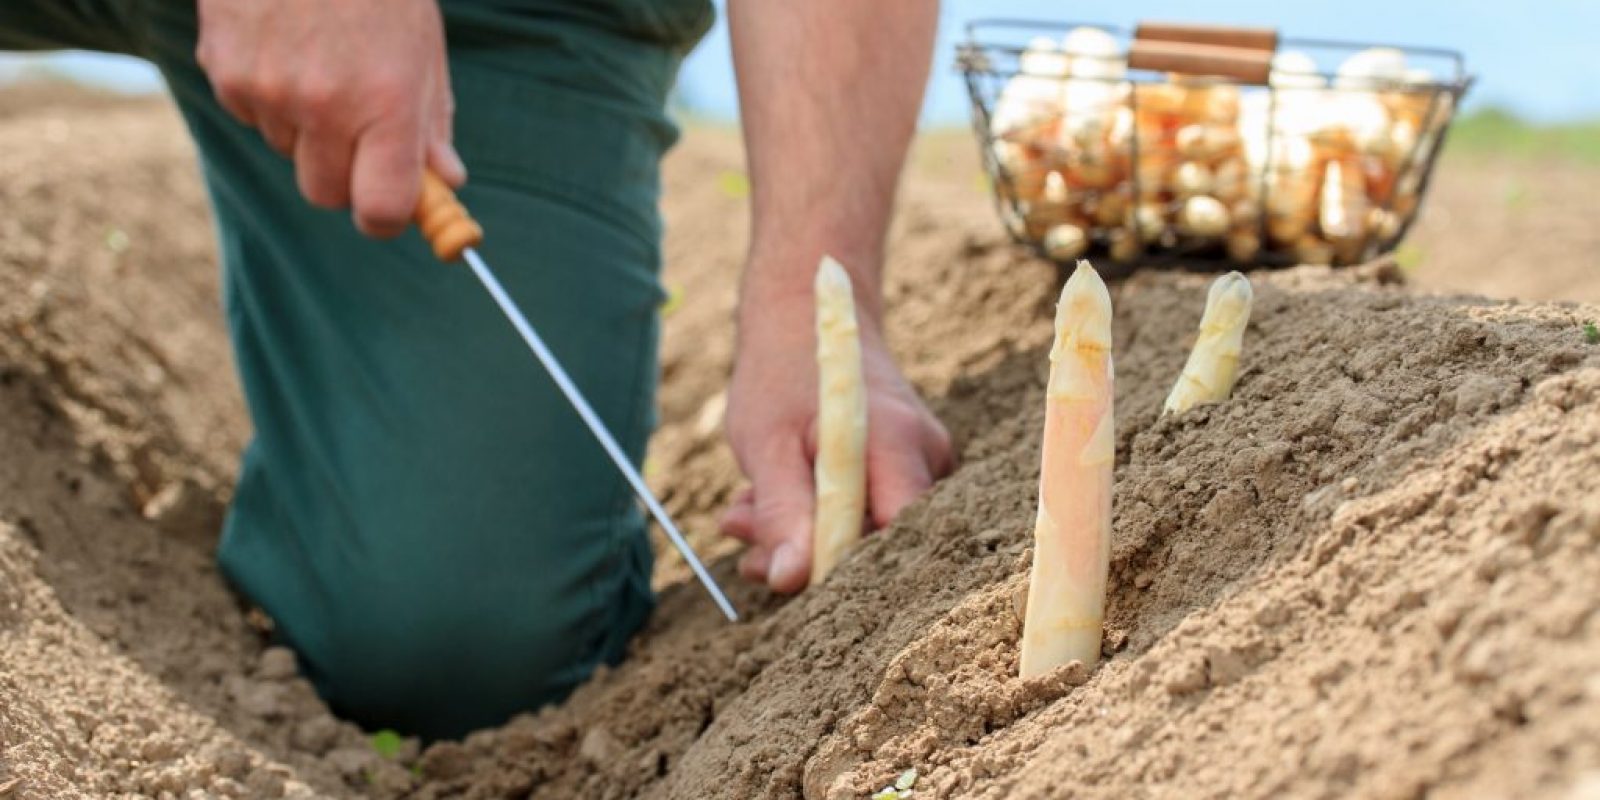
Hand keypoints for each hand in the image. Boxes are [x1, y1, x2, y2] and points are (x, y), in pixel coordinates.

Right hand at [195, 0, 464, 236]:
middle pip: (325, 193)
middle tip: (358, 132)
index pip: (380, 209)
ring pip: (287, 149)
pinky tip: (284, 44)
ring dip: (304, 127)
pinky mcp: (224, 69)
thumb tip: (446, 182)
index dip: (386, 216)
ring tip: (320, 61)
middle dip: (344, 176)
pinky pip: (250, 112)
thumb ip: (431, 122)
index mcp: (386, 102)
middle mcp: (325, 104)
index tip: (393, 207)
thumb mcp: (422, 48)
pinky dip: (267, 94)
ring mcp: (268, 89)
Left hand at [720, 297, 952, 593]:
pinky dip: (815, 516)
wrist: (808, 321)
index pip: (893, 536)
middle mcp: (928, 456)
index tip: (781, 568)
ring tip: (746, 509)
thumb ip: (783, 512)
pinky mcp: (909, 472)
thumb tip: (790, 580)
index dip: (842, 565)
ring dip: (801, 533)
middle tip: (741, 532)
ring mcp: (925, 463)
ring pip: (867, 531)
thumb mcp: (767, 444)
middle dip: (806, 551)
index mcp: (899, 443)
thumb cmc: (782, 375)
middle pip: (881, 540)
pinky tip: (776, 500)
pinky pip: (867, 514)